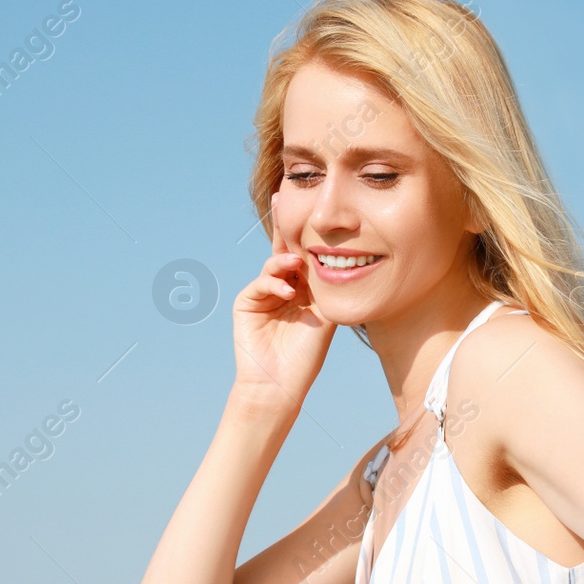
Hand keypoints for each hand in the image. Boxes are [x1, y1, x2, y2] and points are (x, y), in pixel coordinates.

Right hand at [229, 191, 336, 414]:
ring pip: (274, 265)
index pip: (306, 257)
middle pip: (285, 252)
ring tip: (298, 265)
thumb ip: (326, 289)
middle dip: (285, 227)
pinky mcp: (246, 303)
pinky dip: (274, 283)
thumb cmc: (306, 357)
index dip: (308, 234)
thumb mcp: (324, 318)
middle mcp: (284, 288)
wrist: (280, 385)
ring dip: (286, 262)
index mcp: (304, 290)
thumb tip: (337, 260)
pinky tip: (289, 292)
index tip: (312, 207)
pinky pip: (261, 283)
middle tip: (283, 199)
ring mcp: (263, 294)